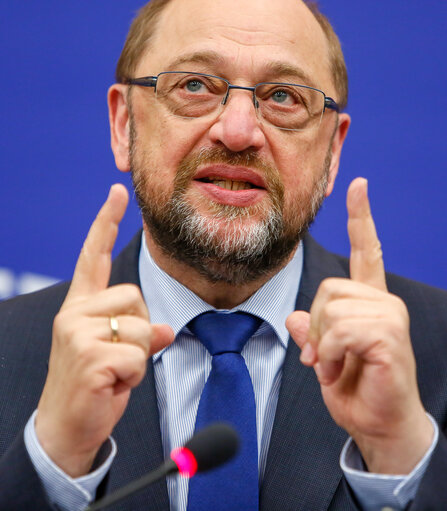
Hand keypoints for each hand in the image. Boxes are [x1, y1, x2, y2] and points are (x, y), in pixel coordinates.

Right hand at [36, 184, 173, 476]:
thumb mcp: (118, 351)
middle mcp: (74, 313)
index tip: (117, 192)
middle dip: (141, 328)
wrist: (66, 427)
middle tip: (120, 355)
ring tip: (115, 372)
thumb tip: (166, 329)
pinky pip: (138, 356)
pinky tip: (113, 385)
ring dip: (138, 356)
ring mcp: (78, 333)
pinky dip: (134, 375)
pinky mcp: (88, 356)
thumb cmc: (94, 385)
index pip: (94, 256)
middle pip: (135, 295)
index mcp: (80, 306)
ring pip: (142, 326)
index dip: (105, 223)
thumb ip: (142, 331)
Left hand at [286, 178, 432, 473]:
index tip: (358, 185)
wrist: (379, 423)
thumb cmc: (356, 388)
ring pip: (331, 309)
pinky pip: (339, 330)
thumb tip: (294, 316)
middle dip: (314, 326)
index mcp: (368, 300)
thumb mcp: (322, 355)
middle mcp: (382, 301)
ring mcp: (389, 315)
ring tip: (333, 365)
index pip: (365, 251)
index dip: (361, 218)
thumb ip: (310, 331)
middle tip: (322, 356)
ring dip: (322, 345)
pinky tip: (338, 369)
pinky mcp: (389, 334)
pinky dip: (329, 355)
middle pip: (327, 287)